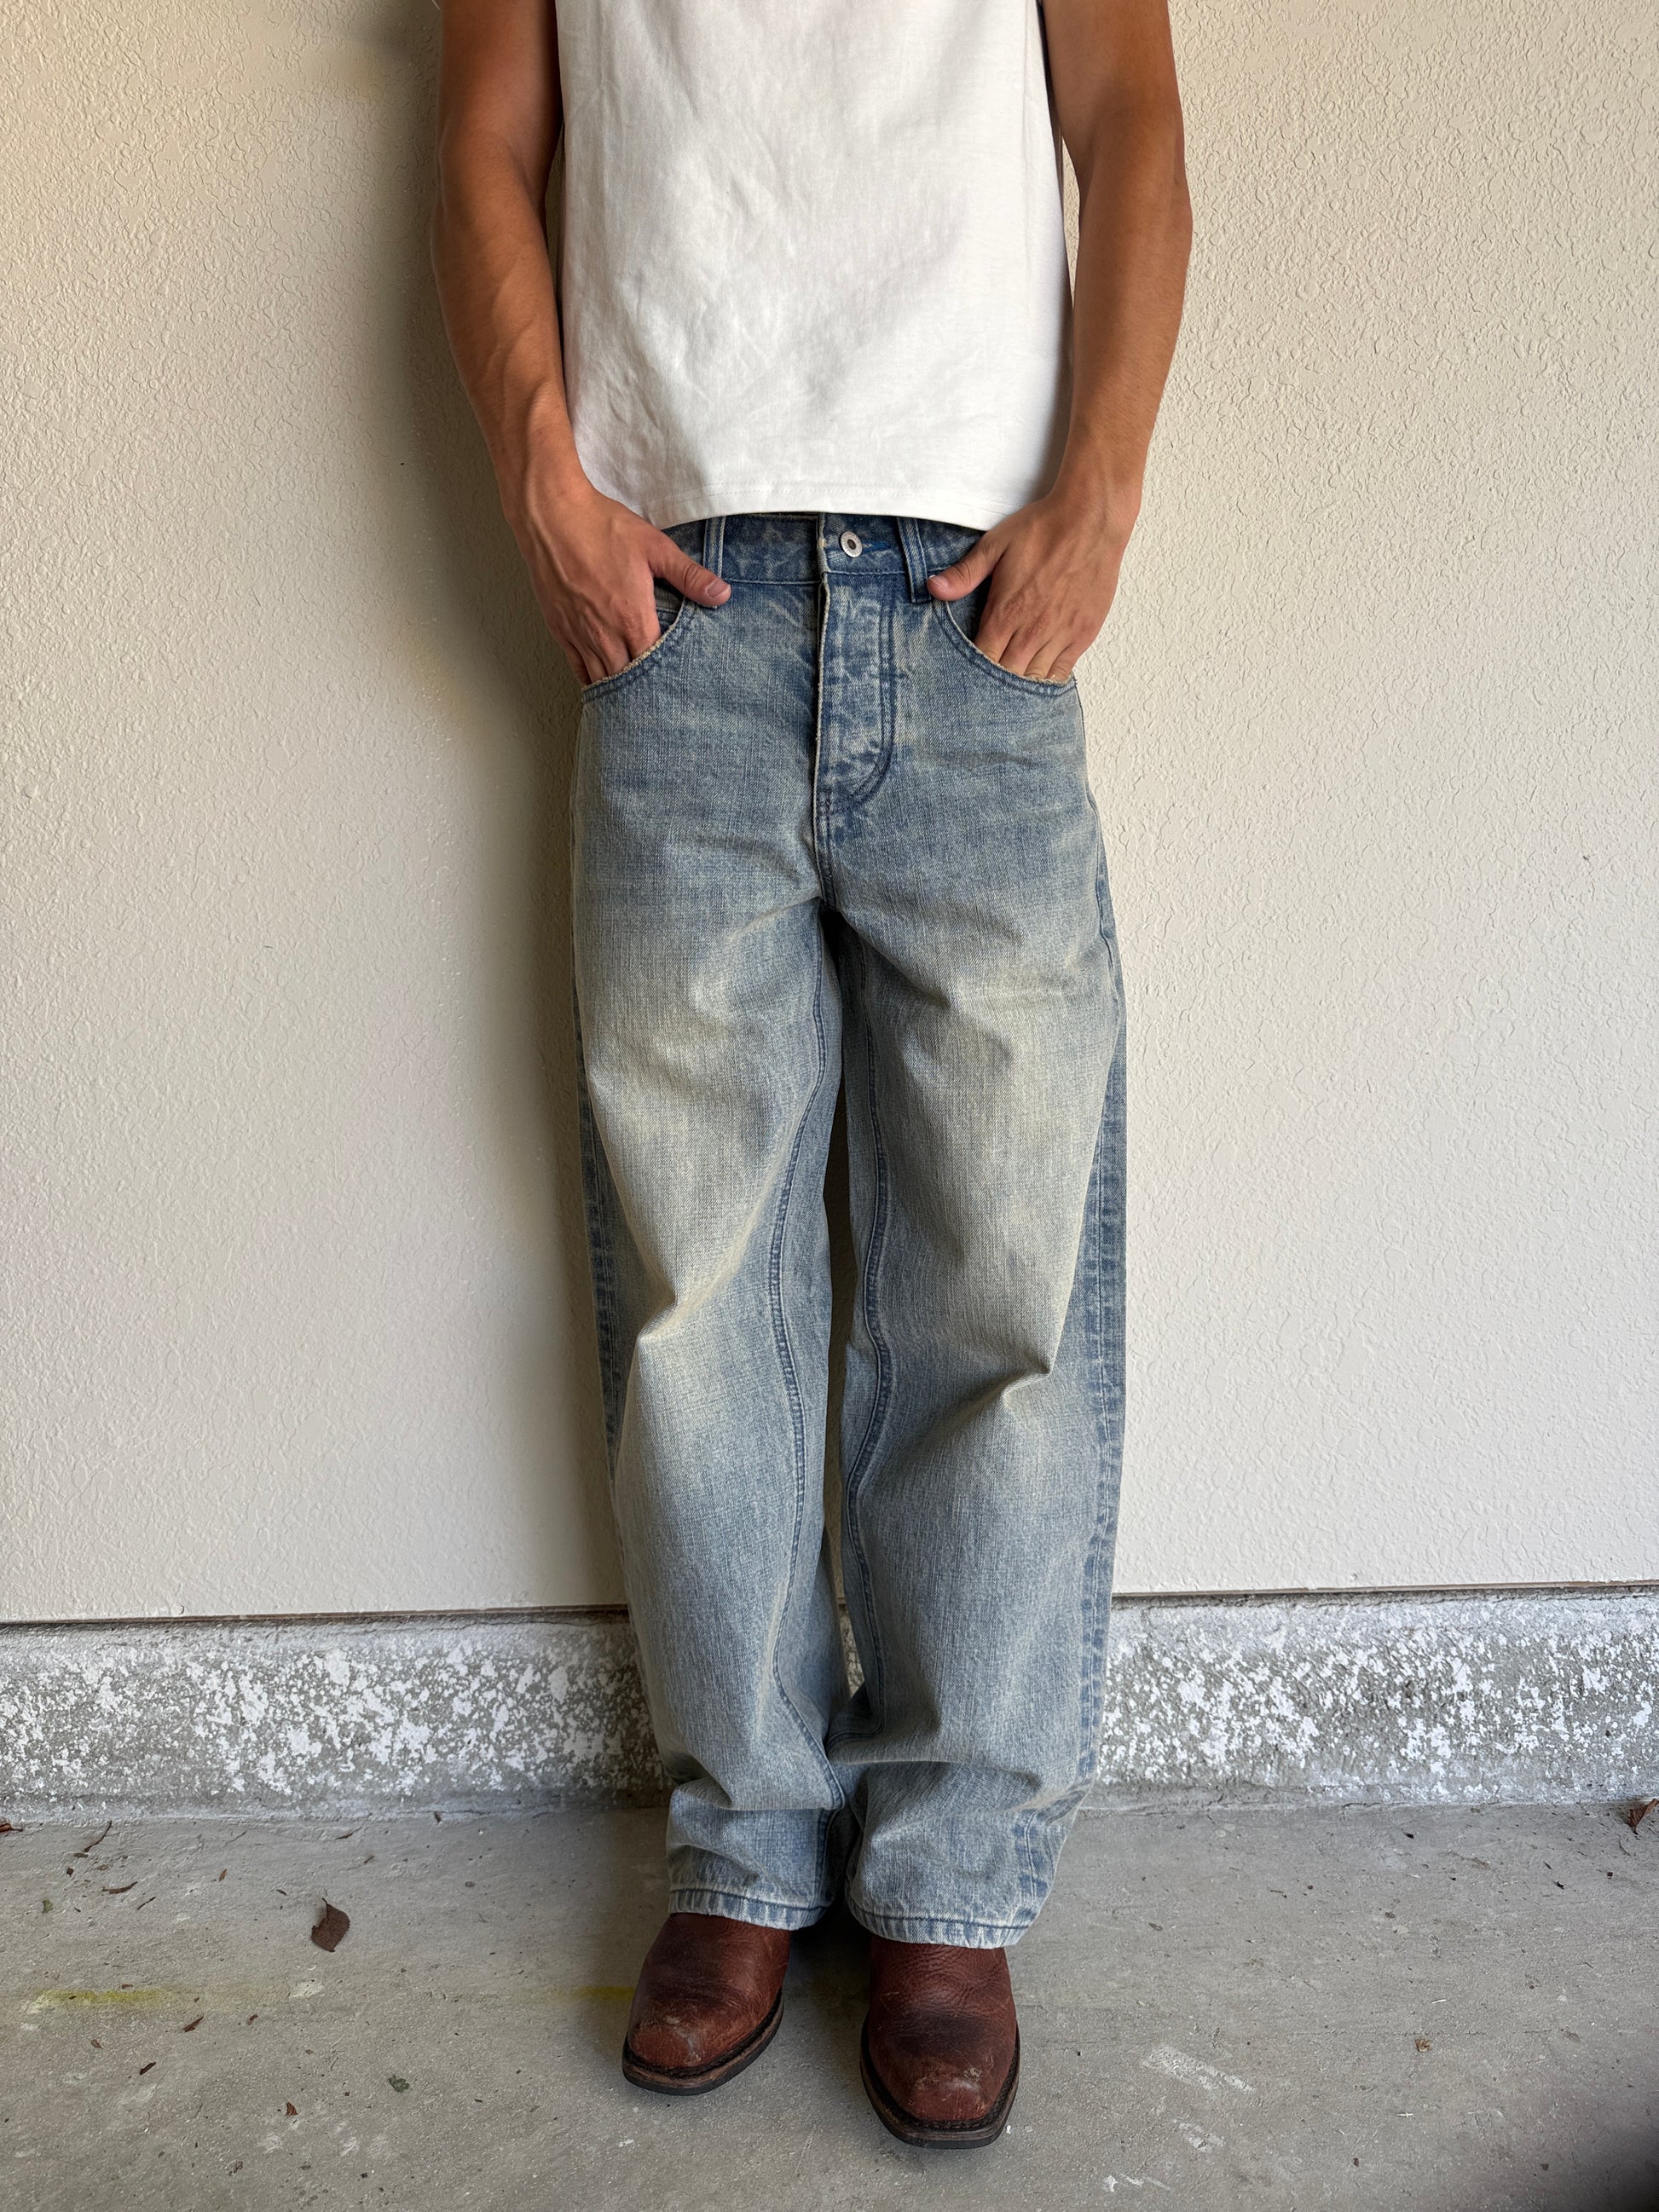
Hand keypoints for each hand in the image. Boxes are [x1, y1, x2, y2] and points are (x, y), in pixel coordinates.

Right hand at [509, 471, 729, 685]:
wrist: (551, 516)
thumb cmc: (602, 527)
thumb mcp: (654, 547)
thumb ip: (689, 576)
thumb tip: (722, 595)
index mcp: (632, 618)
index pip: (656, 665)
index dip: (669, 677)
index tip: (680, 684)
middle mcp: (605, 634)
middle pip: (629, 679)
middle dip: (645, 690)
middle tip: (661, 699)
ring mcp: (580, 634)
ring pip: (602, 678)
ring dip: (619, 690)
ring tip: (636, 700)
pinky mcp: (560, 629)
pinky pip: (578, 668)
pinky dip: (591, 681)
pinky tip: (603, 685)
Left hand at [925, 482, 1138, 683]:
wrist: (1092, 519)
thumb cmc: (1044, 528)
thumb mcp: (996, 544)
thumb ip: (965, 573)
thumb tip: (933, 588)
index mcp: (1006, 612)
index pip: (981, 660)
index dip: (971, 671)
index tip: (965, 672)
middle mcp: (1032, 631)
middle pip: (1006, 677)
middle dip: (992, 683)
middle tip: (983, 684)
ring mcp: (1060, 635)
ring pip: (1033, 681)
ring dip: (1019, 685)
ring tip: (1008, 685)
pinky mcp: (1082, 635)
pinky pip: (1061, 673)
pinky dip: (1047, 680)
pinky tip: (1036, 678)